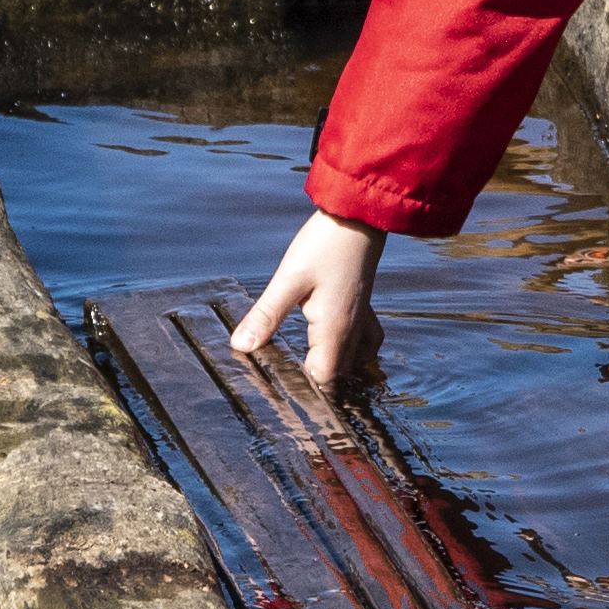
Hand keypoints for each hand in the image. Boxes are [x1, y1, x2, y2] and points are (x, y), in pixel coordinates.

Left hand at [231, 212, 387, 402]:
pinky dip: (356, 351)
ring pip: (357, 361)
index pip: (324, 379)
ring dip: (339, 369)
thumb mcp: (288, 280)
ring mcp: (362, 317)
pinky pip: (367, 341)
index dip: (304, 390)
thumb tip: (240, 347)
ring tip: (314, 370)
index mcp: (334, 330)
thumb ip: (265, 316)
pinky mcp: (363, 303)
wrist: (359, 215)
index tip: (282, 393)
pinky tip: (341, 343)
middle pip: (341, 375)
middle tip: (290, 387)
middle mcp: (353, 330)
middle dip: (319, 383)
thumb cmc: (325, 244)